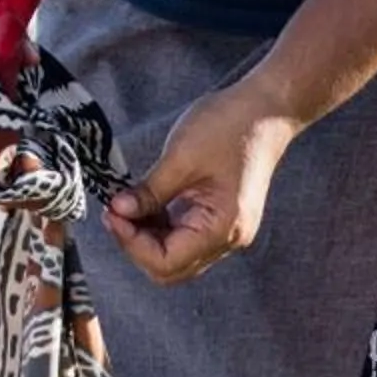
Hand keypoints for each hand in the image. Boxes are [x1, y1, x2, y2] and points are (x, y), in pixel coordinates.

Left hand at [104, 72, 302, 282]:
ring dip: (146, 237)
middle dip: (136, 244)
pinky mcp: (219, 218)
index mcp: (222, 228)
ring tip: (124, 206)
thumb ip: (149, 191)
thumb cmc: (229, 127)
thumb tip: (118, 211)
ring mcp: (226, 231)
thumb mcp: (182, 157)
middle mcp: (228, 239)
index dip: (132, 244)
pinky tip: (144, 204)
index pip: (167, 262)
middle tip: (113, 213)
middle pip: (171, 267)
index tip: (112, 214)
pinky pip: (184, 237)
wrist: (265, 109)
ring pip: (176, 254)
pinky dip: (160, 227)